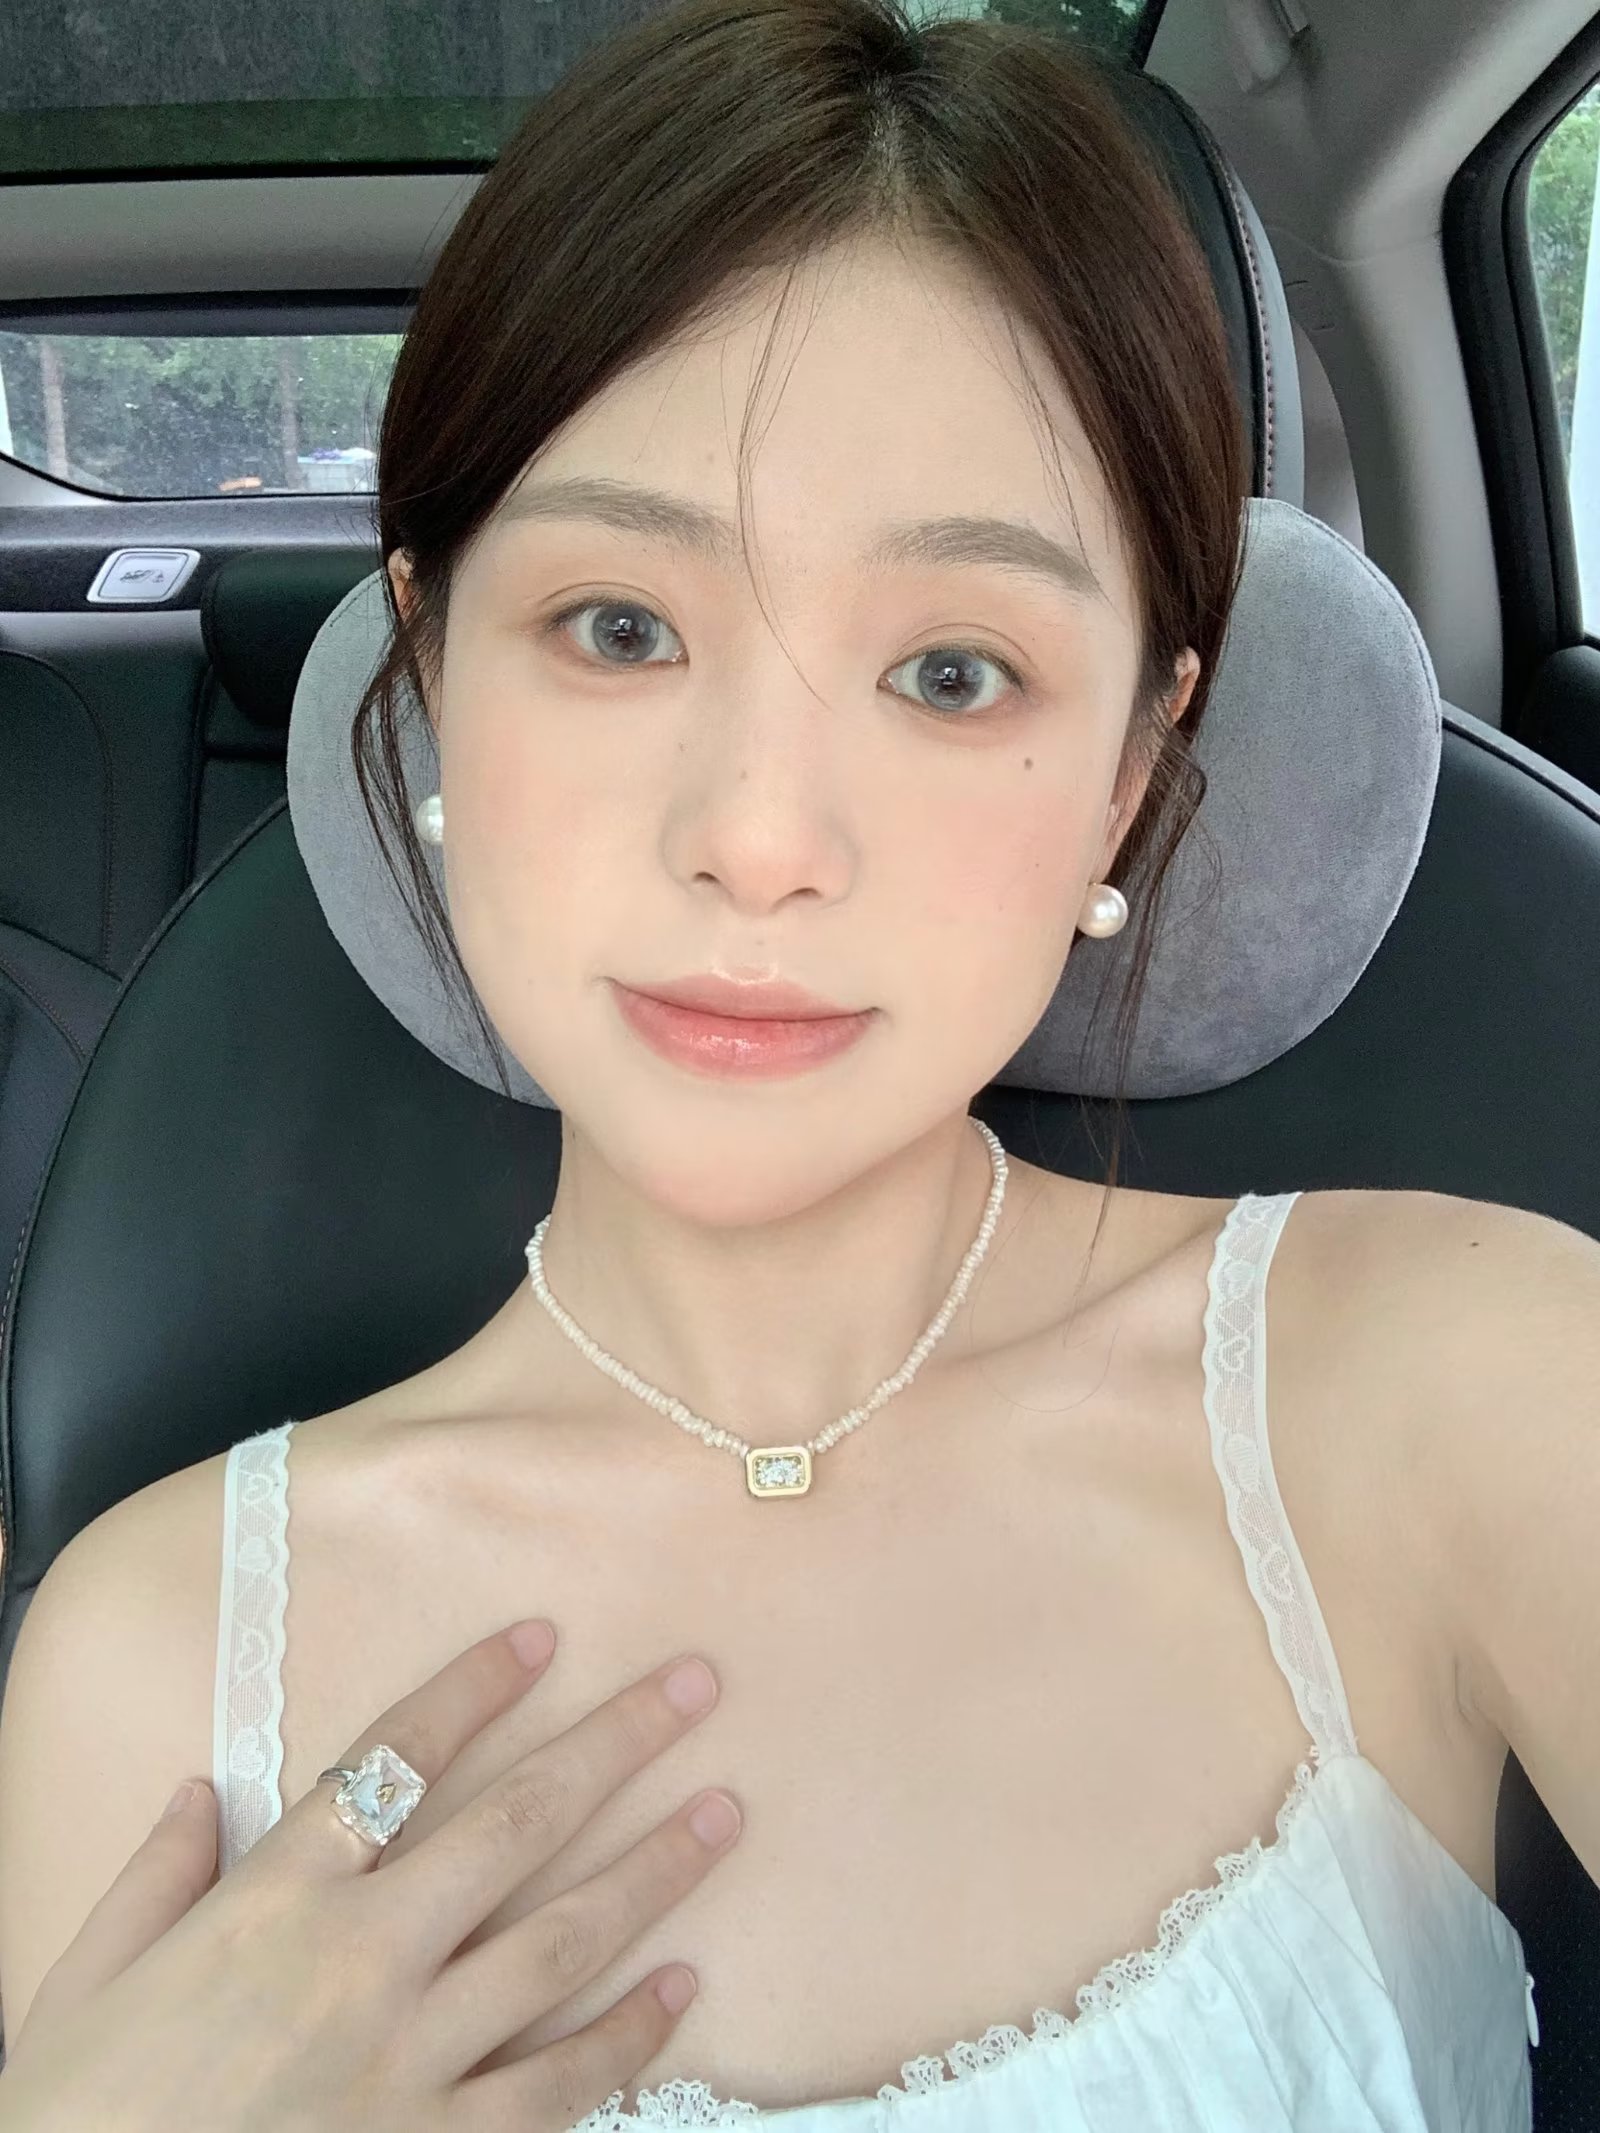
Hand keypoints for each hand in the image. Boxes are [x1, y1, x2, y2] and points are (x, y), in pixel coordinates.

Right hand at [0, 1621, 740, 2131]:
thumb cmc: (74, 2120)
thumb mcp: (83, 1982)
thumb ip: (155, 1877)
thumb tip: (200, 1791)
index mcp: (276, 1901)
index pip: (394, 1759)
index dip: (474, 1689)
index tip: (543, 1637)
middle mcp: (361, 1962)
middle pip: (516, 1826)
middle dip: (614, 1745)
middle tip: (693, 1687)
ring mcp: (410, 2060)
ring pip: (561, 1941)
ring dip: (654, 1868)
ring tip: (725, 1812)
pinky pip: (555, 2086)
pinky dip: (625, 2035)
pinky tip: (683, 1985)